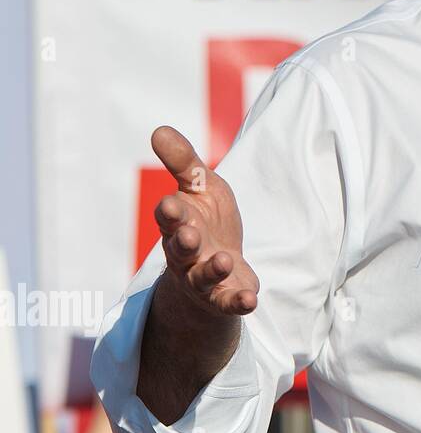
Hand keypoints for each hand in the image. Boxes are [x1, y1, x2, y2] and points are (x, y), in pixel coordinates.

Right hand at [151, 126, 258, 316]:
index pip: (170, 216)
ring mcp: (202, 278)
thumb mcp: (200, 187)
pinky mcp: (223, 297)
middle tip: (190, 235)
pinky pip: (228, 302)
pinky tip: (250, 301)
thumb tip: (159, 129)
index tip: (172, 203)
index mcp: (179, 222)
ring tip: (223, 260)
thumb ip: (183, 163)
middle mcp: (186, 252)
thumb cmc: (206, 220)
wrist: (219, 267)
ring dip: (211, 269)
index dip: (170, 211)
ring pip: (201, 277)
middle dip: (183, 242)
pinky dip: (237, 302)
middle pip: (179, 248)